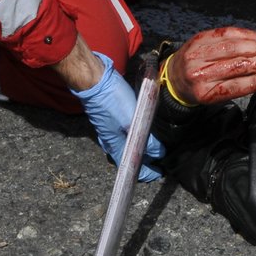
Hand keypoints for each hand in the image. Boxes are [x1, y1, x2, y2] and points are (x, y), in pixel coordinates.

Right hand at [70, 51, 163, 181]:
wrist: (94, 81)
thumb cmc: (112, 101)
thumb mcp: (133, 121)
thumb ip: (145, 139)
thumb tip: (158, 153)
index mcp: (116, 147)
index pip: (132, 169)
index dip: (148, 173)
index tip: (161, 172)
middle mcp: (111, 143)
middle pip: (130, 159)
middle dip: (146, 161)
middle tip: (161, 158)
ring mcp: (109, 131)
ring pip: (128, 146)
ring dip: (141, 148)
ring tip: (155, 145)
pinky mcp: (110, 120)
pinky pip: (125, 134)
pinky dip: (136, 137)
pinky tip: (142, 130)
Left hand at [167, 28, 255, 103]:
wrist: (173, 76)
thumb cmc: (200, 88)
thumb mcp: (215, 96)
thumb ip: (238, 86)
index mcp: (203, 92)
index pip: (233, 86)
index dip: (255, 82)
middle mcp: (198, 73)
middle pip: (236, 65)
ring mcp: (197, 53)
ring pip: (232, 47)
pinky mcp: (198, 38)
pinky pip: (225, 34)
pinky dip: (245, 35)